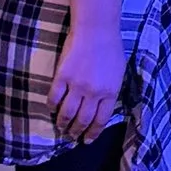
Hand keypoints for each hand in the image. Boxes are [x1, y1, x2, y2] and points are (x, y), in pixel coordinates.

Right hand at [49, 18, 128, 144]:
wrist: (96, 30)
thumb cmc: (110, 49)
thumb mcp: (118, 73)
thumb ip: (111, 92)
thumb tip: (103, 108)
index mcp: (110, 92)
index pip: (101, 120)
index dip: (93, 133)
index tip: (87, 140)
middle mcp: (94, 93)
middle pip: (83, 120)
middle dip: (77, 132)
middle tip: (72, 137)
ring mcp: (77, 85)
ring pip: (67, 113)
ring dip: (63, 124)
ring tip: (61, 128)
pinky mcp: (62, 77)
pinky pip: (54, 97)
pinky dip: (52, 106)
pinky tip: (52, 109)